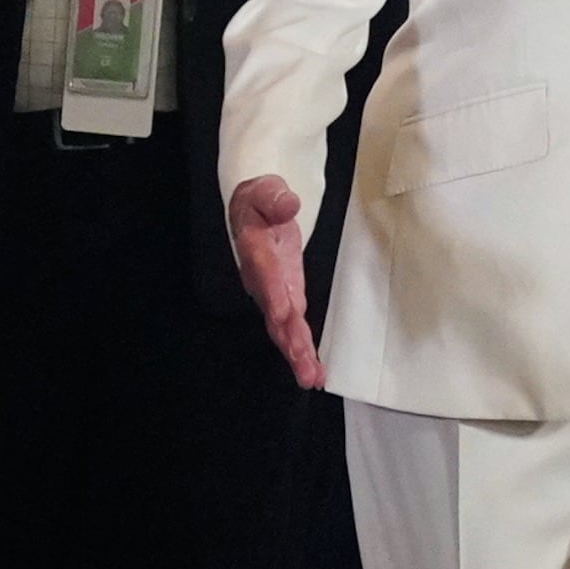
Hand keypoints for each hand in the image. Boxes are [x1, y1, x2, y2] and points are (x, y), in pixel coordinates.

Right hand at [227, 176, 323, 388]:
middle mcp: (263, 279)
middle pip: (275, 313)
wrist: (254, 212)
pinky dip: (303, 350)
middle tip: (303, 363)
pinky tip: (315, 373)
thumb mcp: (265, 190)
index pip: (265, 272)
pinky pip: (294, 328)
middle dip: (289, 339)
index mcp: (256, 250)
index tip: (283, 313)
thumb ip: (275, 198)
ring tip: (311, 378)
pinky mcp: (288, 299)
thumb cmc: (260, 202)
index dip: (273, 292)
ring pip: (284, 329)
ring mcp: (275, 293)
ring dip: (297, 354)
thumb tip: (289, 205)